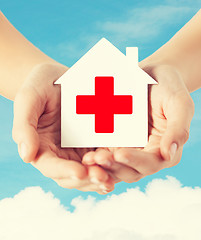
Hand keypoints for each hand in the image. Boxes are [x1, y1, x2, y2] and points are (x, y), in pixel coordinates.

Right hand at [12, 63, 114, 193]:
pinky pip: (102, 157)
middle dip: (87, 179)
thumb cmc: (40, 85)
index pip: (50, 166)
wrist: (59, 77)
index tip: (80, 172)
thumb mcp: (29, 98)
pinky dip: (111, 165)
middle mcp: (60, 153)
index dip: (64, 171)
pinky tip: (122, 165)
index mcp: (42, 147)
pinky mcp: (93, 142)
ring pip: (89, 171)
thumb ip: (24, 127)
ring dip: (101, 177)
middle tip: (103, 178)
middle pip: (71, 176)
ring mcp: (78, 149)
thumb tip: (26, 156)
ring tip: (113, 177)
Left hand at [82, 63, 193, 182]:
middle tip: (97, 159)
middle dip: (114, 166)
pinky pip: (105, 153)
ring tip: (88, 159)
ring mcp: (129, 148)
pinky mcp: (115, 141)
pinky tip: (85, 153)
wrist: (151, 75)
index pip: (151, 163)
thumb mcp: (179, 103)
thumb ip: (178, 129)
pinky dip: (96, 157)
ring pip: (115, 166)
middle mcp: (146, 154)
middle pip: (130, 170)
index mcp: (163, 149)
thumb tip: (168, 154)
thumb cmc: (168, 87)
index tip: (120, 153)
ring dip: (102, 166)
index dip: (136, 161)